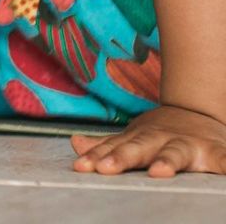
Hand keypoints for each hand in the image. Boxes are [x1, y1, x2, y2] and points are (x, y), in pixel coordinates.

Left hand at [71, 105, 225, 176]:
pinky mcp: (215, 153)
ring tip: (160, 171)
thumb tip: (75, 143)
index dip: (97, 157)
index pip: (115, 149)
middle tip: (106, 168)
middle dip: (122, 158)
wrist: (197, 113)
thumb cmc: (161, 133)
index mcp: (140, 139)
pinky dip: (225, 164)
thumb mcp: (134, 136)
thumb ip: (107, 144)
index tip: (82, 166)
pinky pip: (222, 159)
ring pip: (176, 153)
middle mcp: (161, 139)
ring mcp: (188, 145)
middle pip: (139, 148)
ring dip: (167, 161)